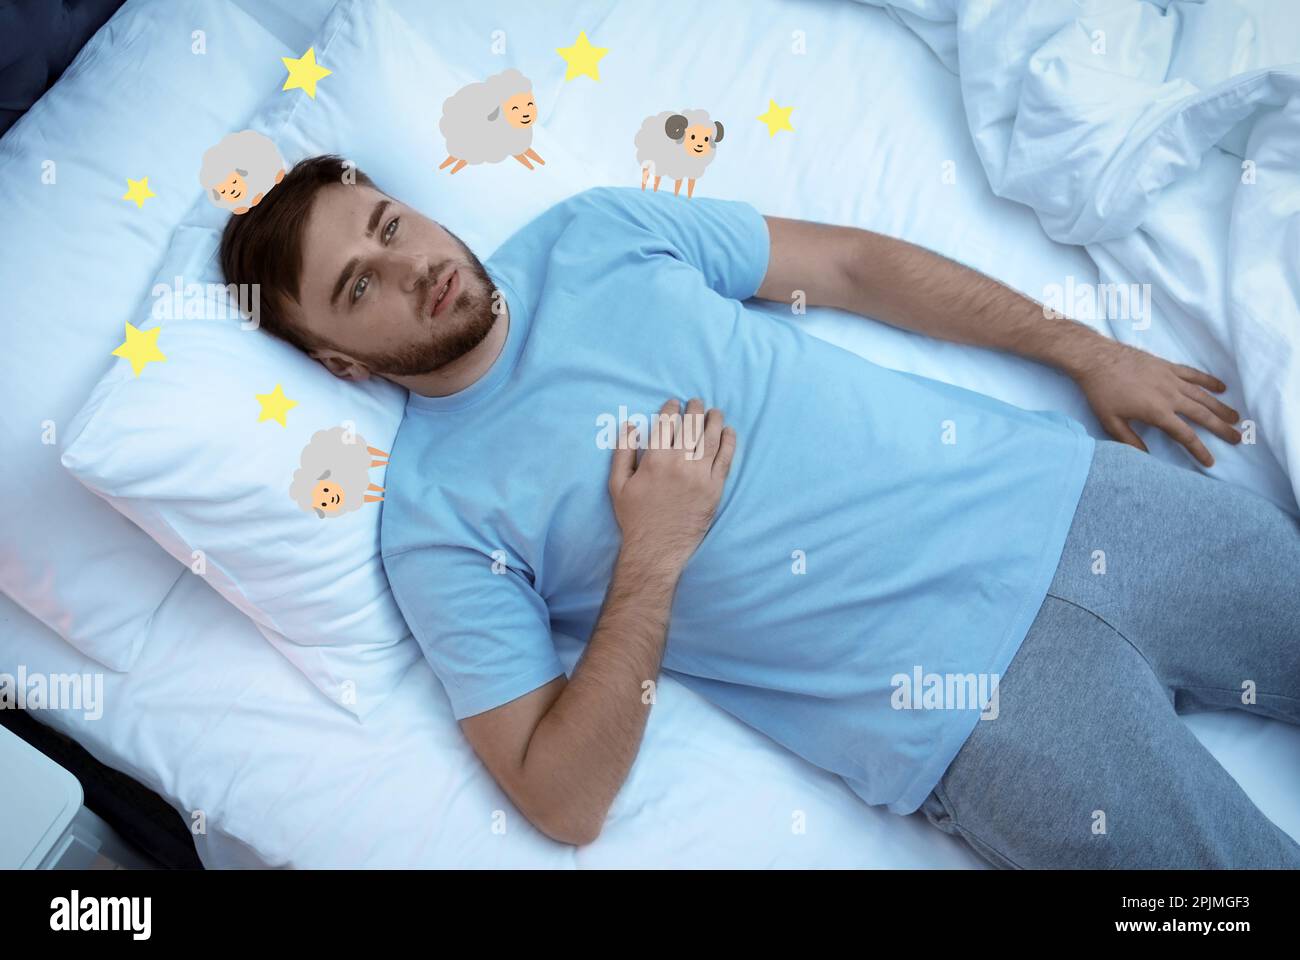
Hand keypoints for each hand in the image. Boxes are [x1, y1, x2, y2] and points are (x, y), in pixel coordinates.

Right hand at [607, 397, 736, 570]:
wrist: (656, 548)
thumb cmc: (634, 516)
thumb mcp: (618, 484)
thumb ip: (622, 452)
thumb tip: (629, 425)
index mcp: (655, 460)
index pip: (666, 424)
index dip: (671, 409)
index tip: (674, 403)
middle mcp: (680, 464)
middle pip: (691, 426)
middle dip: (694, 409)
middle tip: (696, 402)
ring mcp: (700, 476)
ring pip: (711, 439)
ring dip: (714, 421)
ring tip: (714, 412)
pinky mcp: (714, 489)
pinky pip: (725, 459)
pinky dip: (728, 442)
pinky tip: (729, 432)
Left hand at [1073, 340, 1240, 466]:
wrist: (1097, 359)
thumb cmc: (1101, 392)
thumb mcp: (1111, 422)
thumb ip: (1130, 441)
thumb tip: (1146, 457)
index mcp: (1157, 412)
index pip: (1184, 435)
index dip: (1199, 450)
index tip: (1211, 461)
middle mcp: (1170, 396)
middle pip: (1202, 415)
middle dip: (1221, 428)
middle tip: (1237, 438)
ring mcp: (1171, 379)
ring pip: (1202, 395)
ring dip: (1220, 407)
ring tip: (1235, 417)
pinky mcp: (1168, 366)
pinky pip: (1193, 374)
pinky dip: (1208, 381)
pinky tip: (1221, 387)